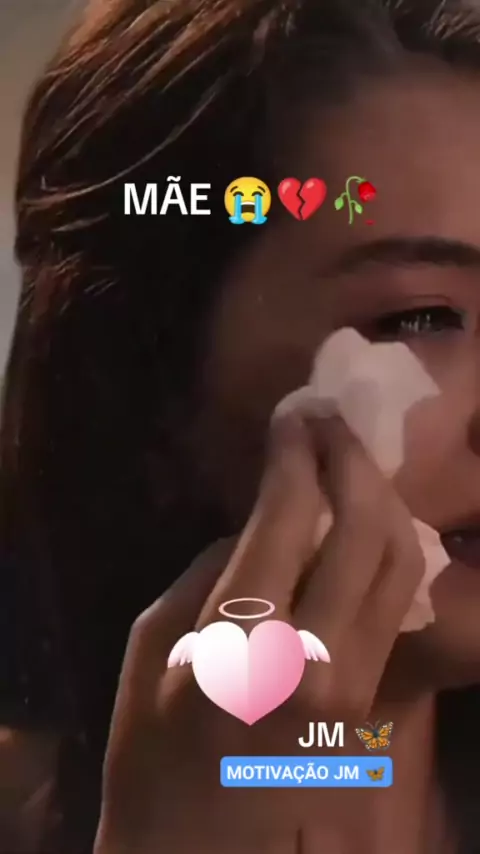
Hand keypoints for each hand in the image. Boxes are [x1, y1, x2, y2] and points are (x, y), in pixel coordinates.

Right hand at [94, 413, 423, 853]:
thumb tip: (261, 525)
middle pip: (364, 528)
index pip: (291, 519)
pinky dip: (388, 540)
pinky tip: (363, 513)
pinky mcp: (375, 692)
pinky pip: (397, 596)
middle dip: (348, 456)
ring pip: (399, 559)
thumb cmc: (149, 751)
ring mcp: (359, 678)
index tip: (290, 414)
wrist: (199, 849)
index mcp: (244, 646)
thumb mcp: (151, 643)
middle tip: (324, 417)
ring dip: (379, 492)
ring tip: (347, 454)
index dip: (295, 453)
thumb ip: (213, 572)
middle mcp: (319, 656)